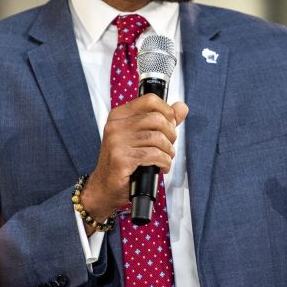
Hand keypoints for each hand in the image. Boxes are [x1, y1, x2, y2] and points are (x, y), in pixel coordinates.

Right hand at [81, 94, 187, 229]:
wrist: (104, 187)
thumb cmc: (124, 161)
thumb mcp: (141, 136)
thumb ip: (162, 120)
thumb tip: (182, 107)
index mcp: (119, 115)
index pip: (150, 100)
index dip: (167, 111)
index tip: (170, 124)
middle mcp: (115, 126)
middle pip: (157, 119)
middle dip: (170, 134)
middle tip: (169, 146)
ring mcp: (117, 142)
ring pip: (157, 138)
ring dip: (168, 151)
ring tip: (166, 158)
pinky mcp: (121, 159)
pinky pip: (154, 155)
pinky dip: (164, 162)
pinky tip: (162, 168)